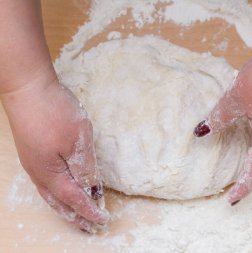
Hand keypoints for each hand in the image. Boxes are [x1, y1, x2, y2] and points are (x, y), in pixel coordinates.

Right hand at [1, 74, 108, 232]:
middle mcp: (39, 174)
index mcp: (51, 174)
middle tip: (89, 227)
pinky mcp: (33, 153)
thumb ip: (85, 169)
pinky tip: (63, 189)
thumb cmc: (54, 113)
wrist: (28, 88)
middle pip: (59, 203)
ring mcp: (33, 164)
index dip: (90, 211)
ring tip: (77, 215)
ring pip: (50, 195)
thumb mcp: (78, 141)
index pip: (75, 200)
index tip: (103, 220)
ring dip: (65, 207)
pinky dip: (58, 193)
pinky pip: (45, 183)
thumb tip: (92, 190)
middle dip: (75, 216)